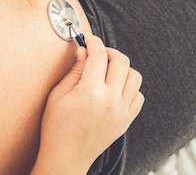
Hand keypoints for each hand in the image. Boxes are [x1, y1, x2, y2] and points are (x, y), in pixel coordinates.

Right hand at [32, 35, 143, 174]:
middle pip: (121, 61)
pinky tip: (114, 89)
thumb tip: (84, 50)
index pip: (99, 55)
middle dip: (108, 51)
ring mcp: (122, 111)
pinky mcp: (127, 120)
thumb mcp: (58, 95)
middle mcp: (110, 100)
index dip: (93, 42)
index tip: (88, 39)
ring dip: (122, 69)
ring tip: (107, 71)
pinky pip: (138, 95)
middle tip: (97, 54)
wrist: (67, 157)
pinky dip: (129, 87)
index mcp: (90, 92)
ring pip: (135, 76)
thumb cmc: (57, 127)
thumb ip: (75, 70)